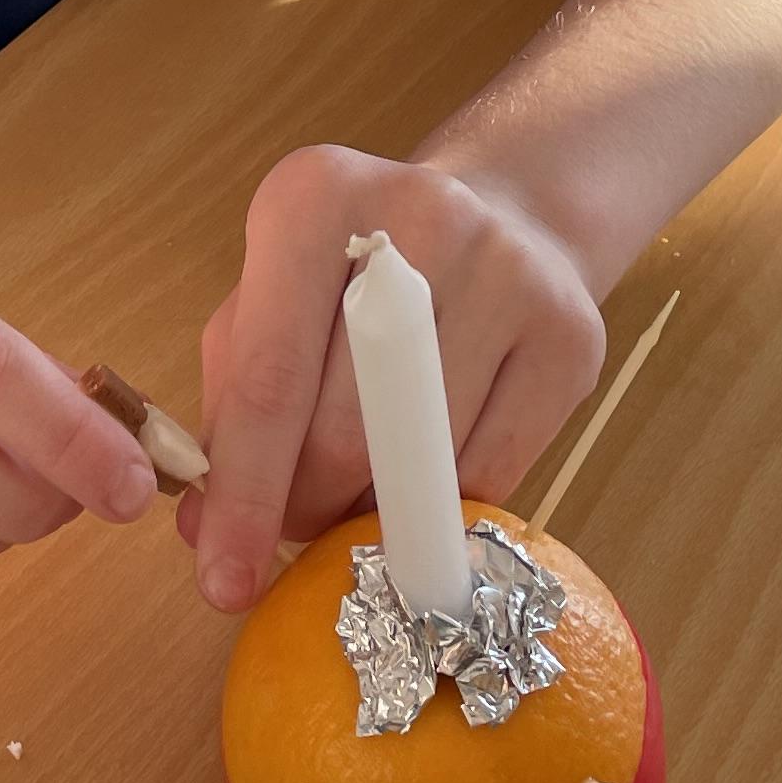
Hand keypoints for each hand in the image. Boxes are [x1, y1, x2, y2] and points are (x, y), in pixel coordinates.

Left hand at [181, 146, 603, 613]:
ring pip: (423, 460)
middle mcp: (420, 220)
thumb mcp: (268, 304)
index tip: (221, 584)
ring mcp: (509, 273)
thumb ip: (230, 407)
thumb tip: (208, 528)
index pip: (271, 377)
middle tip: (295, 527)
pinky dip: (444, 505)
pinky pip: (493, 473)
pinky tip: (425, 479)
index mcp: (315, 198)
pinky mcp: (573, 334)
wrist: (505, 216)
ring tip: (358, 494)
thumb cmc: (352, 277)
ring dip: (375, 511)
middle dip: (306, 507)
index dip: (244, 495)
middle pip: (346, 428)